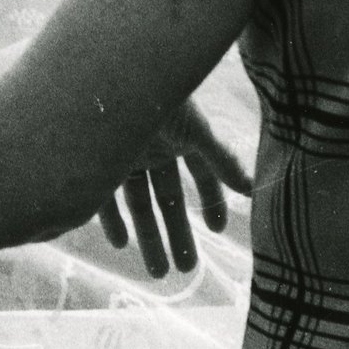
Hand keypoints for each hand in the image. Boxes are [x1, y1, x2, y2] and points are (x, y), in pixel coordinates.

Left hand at [98, 99, 253, 277]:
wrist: (112, 75)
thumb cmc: (160, 96)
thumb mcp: (196, 131)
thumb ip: (222, 161)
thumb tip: (253, 189)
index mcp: (181, 138)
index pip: (200, 175)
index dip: (211, 202)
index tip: (217, 232)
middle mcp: (154, 149)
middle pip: (168, 200)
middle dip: (177, 235)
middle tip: (185, 270)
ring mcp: (124, 156)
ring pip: (138, 204)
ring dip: (148, 238)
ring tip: (157, 273)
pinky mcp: (95, 162)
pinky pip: (103, 197)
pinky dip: (112, 220)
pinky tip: (120, 243)